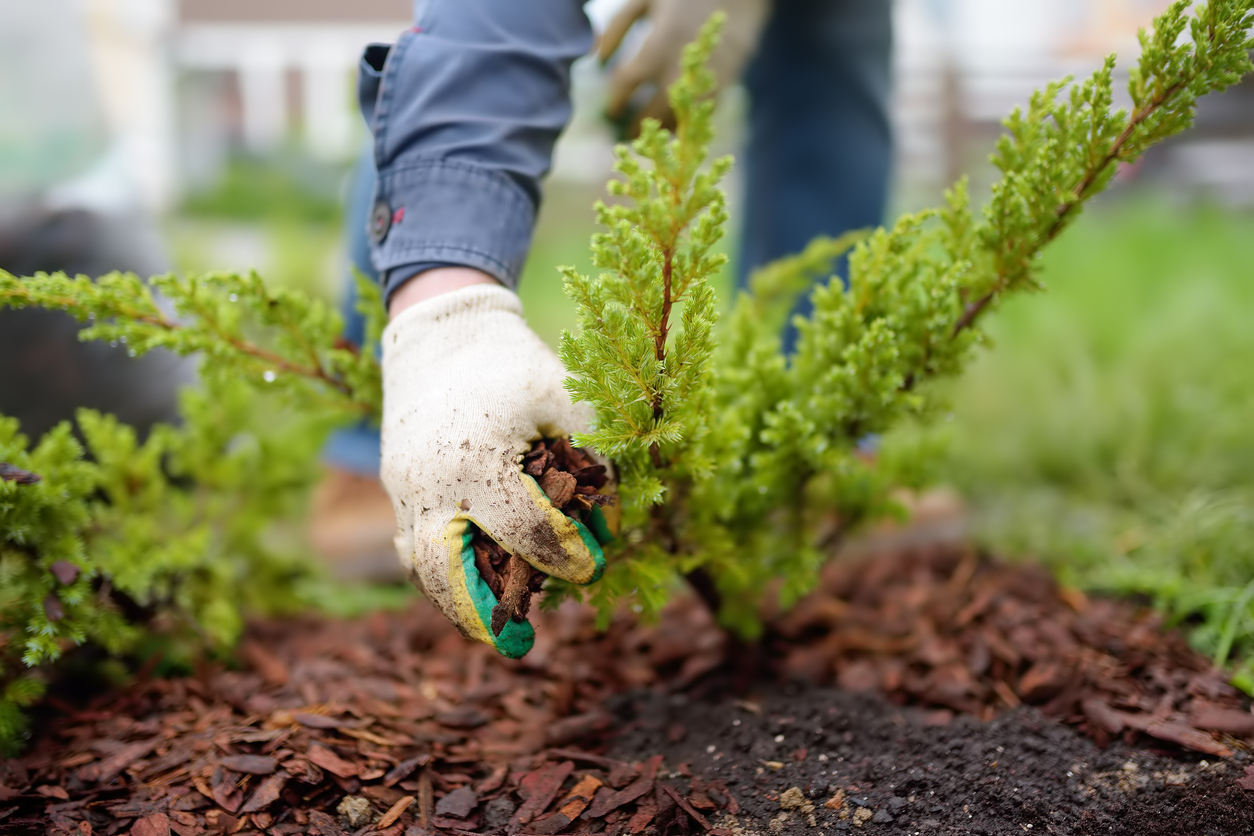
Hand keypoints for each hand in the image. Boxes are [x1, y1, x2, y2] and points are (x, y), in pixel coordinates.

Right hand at [380, 284, 607, 657]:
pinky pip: (412, 542)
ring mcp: (405, 487)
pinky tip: (472, 585)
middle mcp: (432, 483)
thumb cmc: (513, 364)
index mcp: (478, 459)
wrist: (440, 330)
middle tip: (518, 645)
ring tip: (493, 625)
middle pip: (445, 572)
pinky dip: (438, 571)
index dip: (565, 556)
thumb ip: (593, 458)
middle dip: (480, 615)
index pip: (525, 532)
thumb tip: (610, 520)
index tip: (591, 568)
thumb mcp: (565, 398)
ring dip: (455, 601)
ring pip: (420, 566)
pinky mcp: (396, 486)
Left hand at [598, 0, 768, 130]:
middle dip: (638, 126)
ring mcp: (707, 78)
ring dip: (664, 129)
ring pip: (681, 118)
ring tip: (651, 136)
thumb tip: (597, 58)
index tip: (610, 112)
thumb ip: (618, 27)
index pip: (628, 83)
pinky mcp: (728, 82)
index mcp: (659, 43)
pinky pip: (705, 113)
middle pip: (654, 110)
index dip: (615, 102)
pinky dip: (692, 122)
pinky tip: (679, 123)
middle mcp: (682, 66)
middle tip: (627, 136)